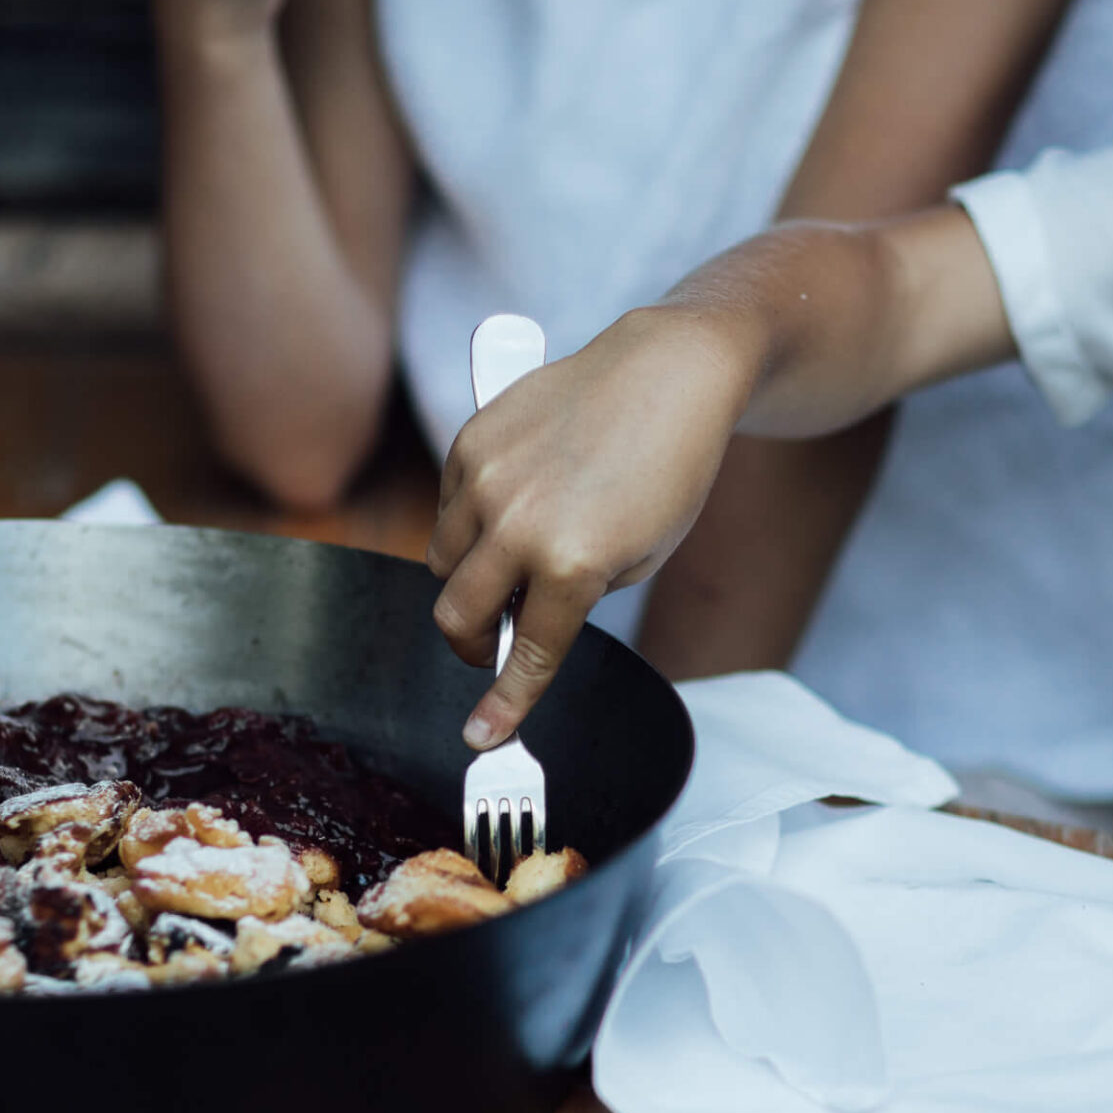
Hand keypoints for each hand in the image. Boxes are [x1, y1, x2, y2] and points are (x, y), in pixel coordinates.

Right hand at [427, 306, 756, 747]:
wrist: (668, 375)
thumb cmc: (669, 472)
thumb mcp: (642, 557)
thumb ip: (577, 595)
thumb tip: (520, 618)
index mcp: (572, 562)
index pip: (527, 653)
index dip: (504, 705)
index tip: (483, 737)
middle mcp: (518, 523)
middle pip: (457, 616)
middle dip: (475, 645)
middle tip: (499, 644)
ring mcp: (487, 479)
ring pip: (443, 563)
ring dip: (469, 581)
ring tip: (516, 563)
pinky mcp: (471, 441)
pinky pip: (447, 508)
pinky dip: (470, 526)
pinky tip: (516, 508)